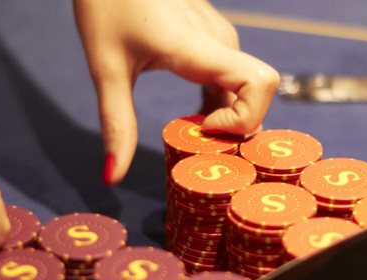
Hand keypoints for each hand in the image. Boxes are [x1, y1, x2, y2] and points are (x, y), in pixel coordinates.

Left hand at [74, 0, 279, 183]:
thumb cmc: (107, 2)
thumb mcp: (106, 67)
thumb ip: (116, 123)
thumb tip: (113, 176)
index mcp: (198, 47)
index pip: (260, 84)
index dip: (245, 119)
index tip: (205, 132)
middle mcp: (220, 41)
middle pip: (255, 95)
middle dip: (234, 131)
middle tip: (194, 150)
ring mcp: (219, 37)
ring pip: (243, 89)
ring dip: (225, 119)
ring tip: (188, 137)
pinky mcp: (212, 36)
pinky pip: (231, 79)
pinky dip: (219, 104)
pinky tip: (191, 119)